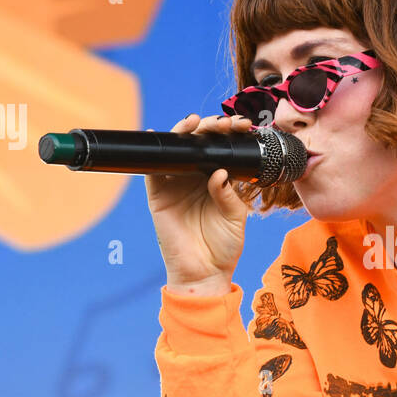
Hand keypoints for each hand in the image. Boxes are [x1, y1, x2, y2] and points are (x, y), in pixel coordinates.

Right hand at [146, 113, 254, 293]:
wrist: (205, 273)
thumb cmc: (223, 248)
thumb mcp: (235, 218)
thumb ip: (228, 195)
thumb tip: (219, 172)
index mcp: (216, 180)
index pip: (221, 150)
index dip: (229, 135)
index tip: (243, 125)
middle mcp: (195, 178)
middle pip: (199, 144)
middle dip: (210, 128)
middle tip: (223, 123)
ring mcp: (175, 185)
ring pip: (176, 151)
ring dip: (183, 133)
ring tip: (195, 122)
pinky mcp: (158, 196)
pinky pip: (152, 170)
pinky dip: (154, 154)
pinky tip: (158, 138)